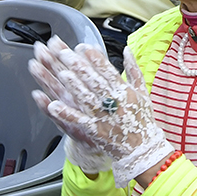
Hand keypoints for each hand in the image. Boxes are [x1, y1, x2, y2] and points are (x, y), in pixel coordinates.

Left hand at [29, 39, 172, 187]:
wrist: (142, 147)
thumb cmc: (143, 119)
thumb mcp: (143, 91)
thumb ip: (133, 69)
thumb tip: (127, 50)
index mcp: (125, 91)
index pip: (107, 70)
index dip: (94, 57)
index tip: (83, 47)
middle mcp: (113, 102)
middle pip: (93, 80)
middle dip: (78, 66)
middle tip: (64, 54)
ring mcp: (103, 116)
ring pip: (85, 97)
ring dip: (72, 85)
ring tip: (60, 73)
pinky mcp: (95, 130)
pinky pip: (78, 120)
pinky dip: (65, 113)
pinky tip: (53, 105)